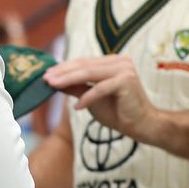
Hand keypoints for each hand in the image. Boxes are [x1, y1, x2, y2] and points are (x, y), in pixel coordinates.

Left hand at [43, 55, 159, 140]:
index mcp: (112, 62)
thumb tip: (54, 82)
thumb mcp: (91, 98)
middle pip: (84, 65)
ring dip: (69, 80)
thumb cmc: (118, 113)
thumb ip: (76, 88)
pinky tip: (77, 108)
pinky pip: (100, 88)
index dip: (64, 67)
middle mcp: (119, 61)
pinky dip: (88, 98)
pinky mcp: (126, 81)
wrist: (143, 126)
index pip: (83, 62)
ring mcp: (124, 69)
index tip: (46, 74)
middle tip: (45, 78)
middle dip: (62, 72)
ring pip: (89, 73)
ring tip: (53, 86)